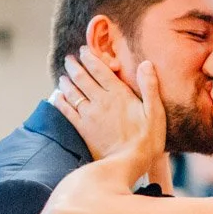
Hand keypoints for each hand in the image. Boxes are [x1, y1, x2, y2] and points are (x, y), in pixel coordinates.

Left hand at [53, 48, 164, 166]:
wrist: (127, 163)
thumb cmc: (147, 140)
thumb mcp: (155, 112)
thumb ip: (149, 87)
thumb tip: (146, 64)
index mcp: (118, 94)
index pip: (100, 69)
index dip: (90, 57)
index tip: (84, 50)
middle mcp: (101, 101)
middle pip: (82, 77)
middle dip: (74, 66)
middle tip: (69, 59)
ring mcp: (89, 115)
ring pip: (72, 92)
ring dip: (65, 81)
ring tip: (62, 76)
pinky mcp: (82, 129)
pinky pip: (67, 111)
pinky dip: (60, 101)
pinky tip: (56, 97)